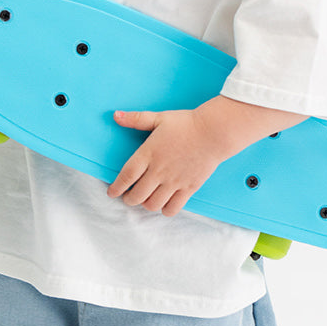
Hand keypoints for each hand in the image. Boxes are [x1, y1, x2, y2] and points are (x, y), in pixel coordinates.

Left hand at [108, 109, 224, 216]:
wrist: (214, 132)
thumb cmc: (187, 124)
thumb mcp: (159, 118)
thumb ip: (136, 119)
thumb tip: (116, 116)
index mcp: (148, 154)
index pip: (126, 177)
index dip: (116, 188)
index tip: (112, 192)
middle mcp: (159, 171)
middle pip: (136, 195)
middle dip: (128, 199)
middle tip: (128, 196)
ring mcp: (174, 181)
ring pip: (152, 204)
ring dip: (145, 204)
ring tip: (146, 199)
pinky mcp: (188, 188)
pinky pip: (173, 208)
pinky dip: (165, 210)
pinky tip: (164, 203)